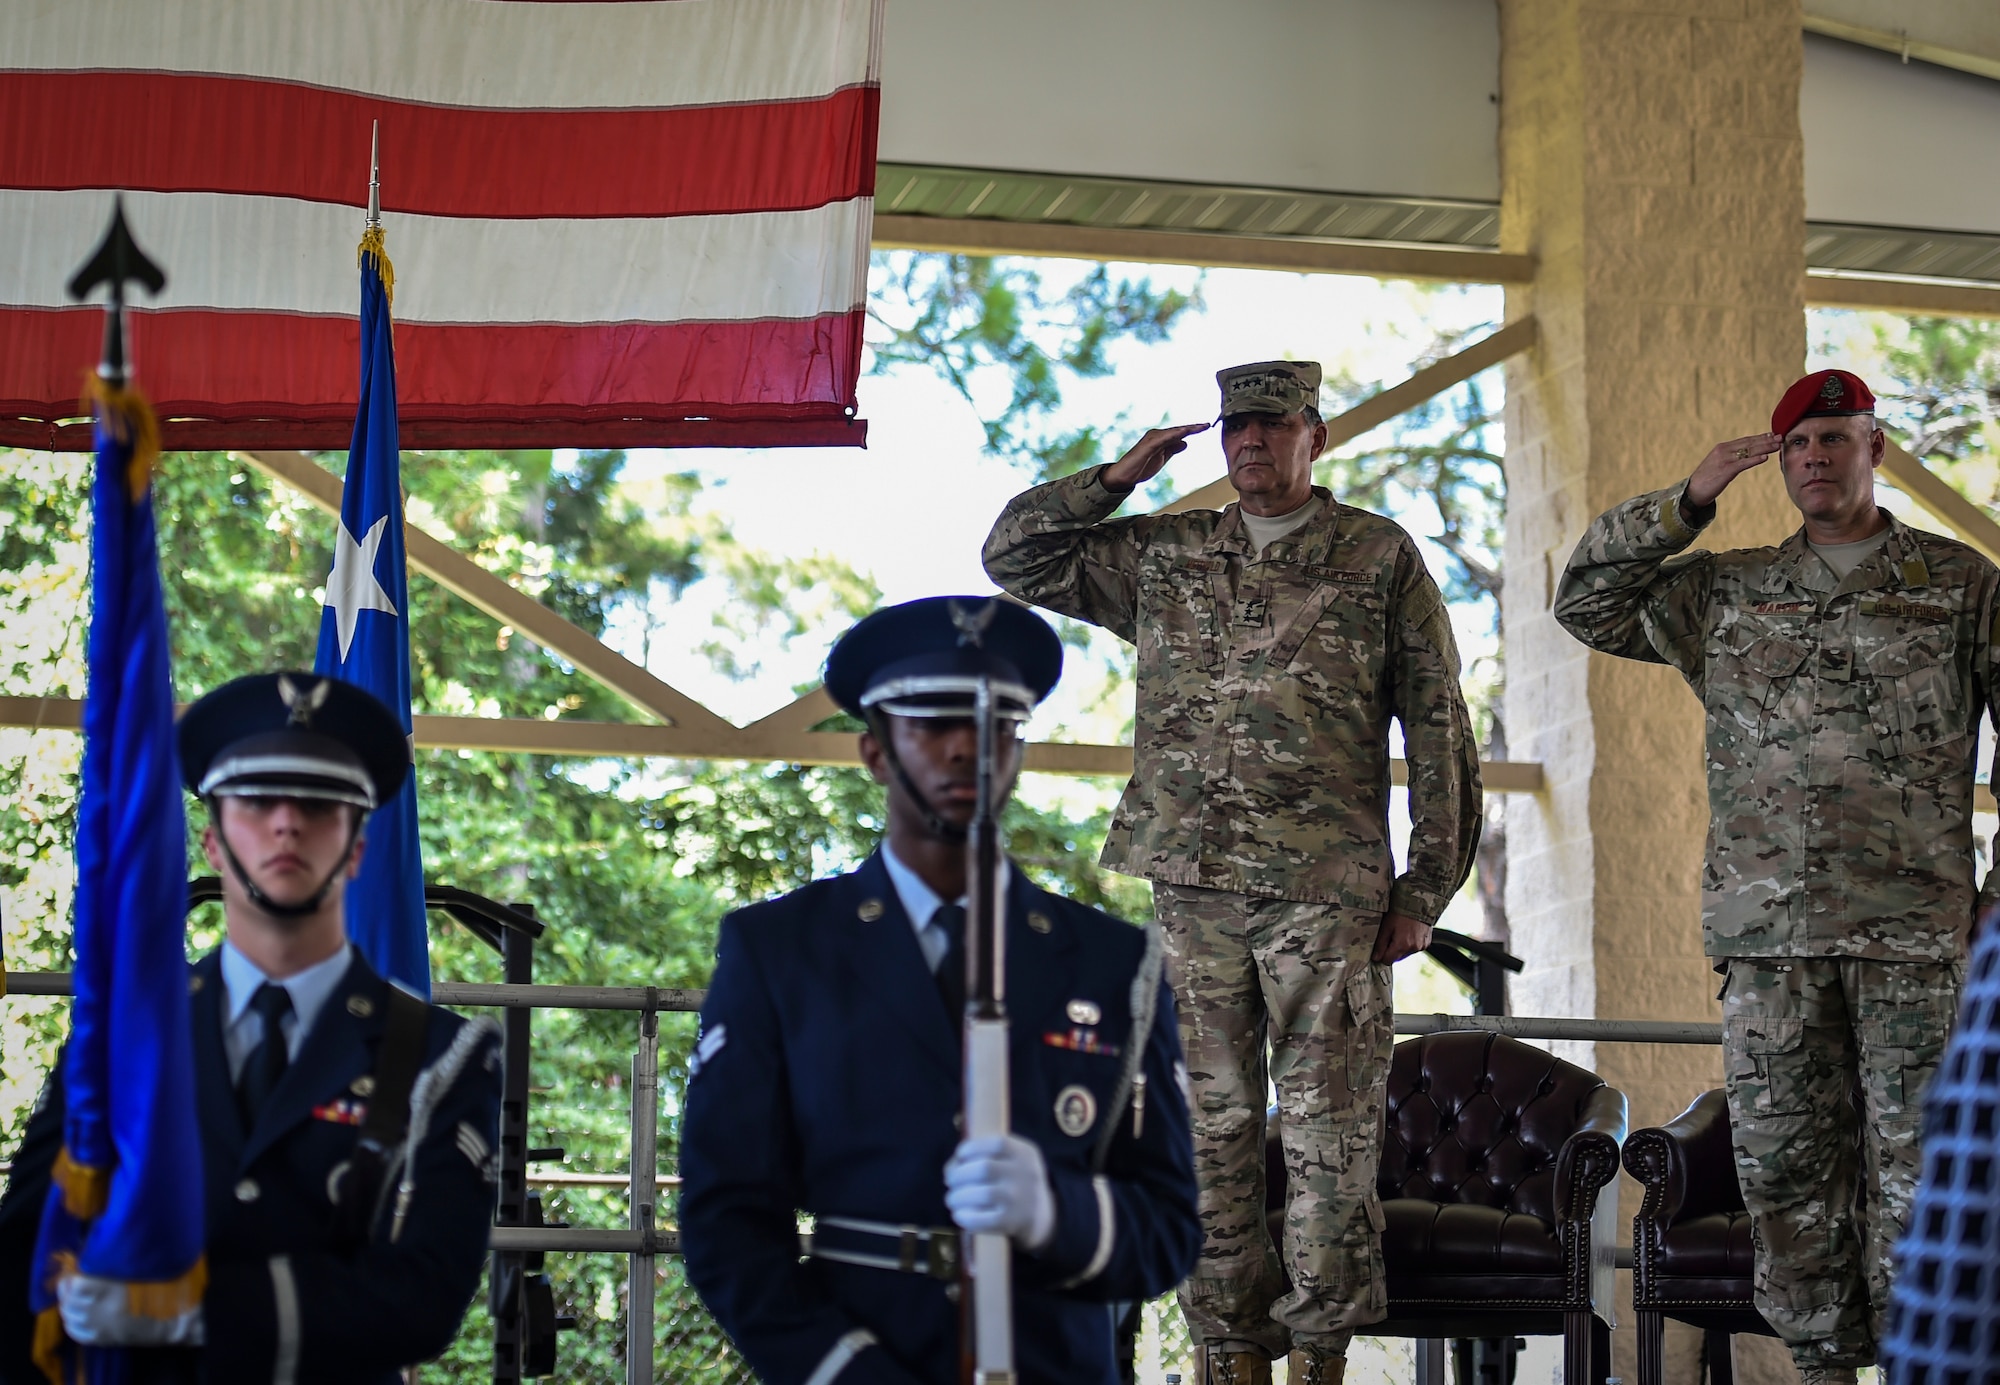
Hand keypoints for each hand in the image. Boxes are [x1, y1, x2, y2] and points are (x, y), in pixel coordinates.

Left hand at [58, 1274, 203, 1345]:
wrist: (179, 1320)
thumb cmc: (169, 1288)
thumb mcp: (149, 1268)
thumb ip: (123, 1261)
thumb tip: (101, 1249)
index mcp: (115, 1290)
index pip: (77, 1284)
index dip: (72, 1275)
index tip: (76, 1266)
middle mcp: (103, 1311)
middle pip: (69, 1300)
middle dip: (67, 1288)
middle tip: (71, 1278)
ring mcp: (102, 1327)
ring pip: (70, 1316)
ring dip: (68, 1305)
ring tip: (72, 1295)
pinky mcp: (105, 1339)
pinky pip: (77, 1333)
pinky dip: (72, 1323)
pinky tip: (76, 1315)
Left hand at [944, 1134, 1057, 1250]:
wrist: (1039, 1215)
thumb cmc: (1013, 1182)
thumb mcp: (1010, 1161)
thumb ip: (983, 1156)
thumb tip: (950, 1168)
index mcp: (1025, 1154)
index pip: (997, 1144)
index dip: (972, 1147)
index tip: (960, 1156)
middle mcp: (1026, 1174)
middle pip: (985, 1169)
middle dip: (959, 1175)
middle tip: (950, 1182)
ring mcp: (1020, 1199)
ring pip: (983, 1194)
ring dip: (958, 1197)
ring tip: (952, 1199)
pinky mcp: (1013, 1222)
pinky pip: (984, 1220)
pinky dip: (966, 1217)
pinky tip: (959, 1214)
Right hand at [1100, 423, 1210, 492]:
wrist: (1124, 476)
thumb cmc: (1141, 467)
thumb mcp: (1162, 458)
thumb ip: (1172, 449)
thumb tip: (1185, 442)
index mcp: (1161, 439)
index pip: (1180, 433)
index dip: (1193, 430)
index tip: (1207, 427)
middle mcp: (1157, 435)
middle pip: (1178, 430)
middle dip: (1193, 427)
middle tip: (1207, 425)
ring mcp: (1152, 439)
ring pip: (1173, 432)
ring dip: (1187, 429)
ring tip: (1200, 427)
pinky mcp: (1148, 445)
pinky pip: (1164, 439)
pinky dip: (1174, 435)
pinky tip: (1184, 433)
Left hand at [1372, 911, 1431, 963]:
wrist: (1418, 902)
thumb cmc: (1401, 912)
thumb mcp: (1386, 927)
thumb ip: (1380, 944)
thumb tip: (1375, 957)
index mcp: (1402, 945)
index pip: (1388, 961)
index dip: (1381, 955)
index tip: (1379, 948)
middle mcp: (1413, 948)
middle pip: (1397, 958)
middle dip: (1391, 951)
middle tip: (1389, 936)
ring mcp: (1421, 946)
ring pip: (1406, 954)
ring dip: (1401, 948)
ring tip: (1400, 933)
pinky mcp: (1426, 942)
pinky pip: (1415, 948)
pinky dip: (1410, 944)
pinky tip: (1408, 933)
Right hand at [1684, 432, 1782, 509]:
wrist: (1692, 491)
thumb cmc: (1706, 479)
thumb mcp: (1718, 464)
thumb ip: (1731, 458)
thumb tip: (1745, 457)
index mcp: (1722, 448)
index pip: (1745, 440)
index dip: (1760, 437)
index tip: (1773, 435)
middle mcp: (1723, 451)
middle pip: (1749, 443)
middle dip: (1766, 440)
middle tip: (1780, 437)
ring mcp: (1724, 460)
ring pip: (1748, 451)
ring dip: (1764, 448)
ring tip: (1777, 445)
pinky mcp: (1726, 470)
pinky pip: (1743, 463)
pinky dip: (1755, 460)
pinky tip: (1765, 458)